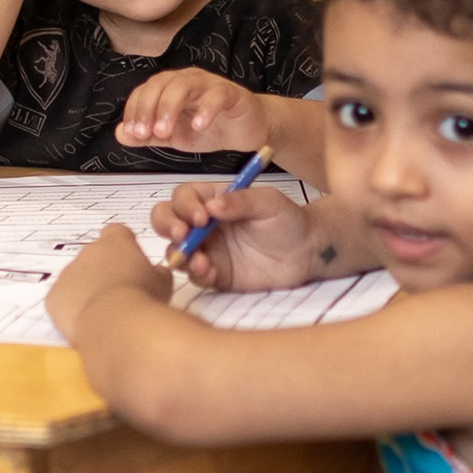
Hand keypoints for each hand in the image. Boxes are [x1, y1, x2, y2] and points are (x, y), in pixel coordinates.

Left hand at [46, 224, 171, 341]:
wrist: (115, 324)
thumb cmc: (143, 298)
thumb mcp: (163, 283)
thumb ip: (157, 272)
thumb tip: (156, 272)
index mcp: (116, 242)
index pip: (117, 233)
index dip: (123, 246)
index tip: (129, 261)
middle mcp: (88, 251)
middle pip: (95, 256)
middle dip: (104, 270)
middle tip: (119, 293)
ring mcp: (67, 272)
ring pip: (76, 278)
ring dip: (87, 289)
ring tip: (105, 312)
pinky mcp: (54, 296)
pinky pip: (63, 299)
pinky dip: (72, 308)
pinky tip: (88, 323)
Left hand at [116, 69, 270, 153]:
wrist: (248, 131)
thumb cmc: (211, 128)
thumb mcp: (174, 137)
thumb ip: (148, 135)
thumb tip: (120, 133)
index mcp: (169, 89)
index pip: (144, 91)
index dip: (135, 110)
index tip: (133, 132)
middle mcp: (186, 81)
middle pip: (160, 84)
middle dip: (148, 108)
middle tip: (146, 133)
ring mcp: (209, 84)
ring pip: (184, 85)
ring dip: (170, 107)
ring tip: (165, 132)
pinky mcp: (231, 93)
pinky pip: (217, 94)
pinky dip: (206, 109)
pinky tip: (199, 126)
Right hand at [150, 183, 312, 291]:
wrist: (307, 253)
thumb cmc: (287, 220)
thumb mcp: (268, 202)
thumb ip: (241, 201)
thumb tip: (212, 206)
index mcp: (210, 200)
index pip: (182, 197)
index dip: (184, 205)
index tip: (201, 216)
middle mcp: (201, 224)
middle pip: (165, 220)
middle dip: (166, 226)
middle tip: (182, 235)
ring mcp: (205, 250)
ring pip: (174, 249)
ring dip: (179, 253)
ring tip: (199, 260)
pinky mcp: (214, 273)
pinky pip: (195, 275)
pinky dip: (196, 274)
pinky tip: (210, 272)